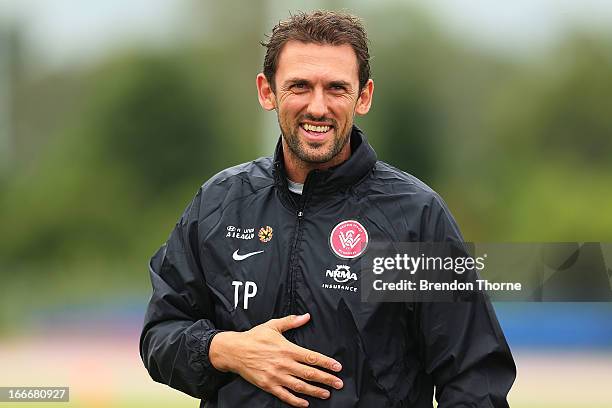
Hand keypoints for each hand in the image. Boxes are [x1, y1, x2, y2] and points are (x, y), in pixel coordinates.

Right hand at [209, 313, 342, 406]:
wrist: (234, 351)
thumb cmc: (254, 337)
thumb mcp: (273, 325)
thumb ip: (291, 321)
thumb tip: (306, 316)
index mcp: (287, 349)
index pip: (311, 357)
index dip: (326, 363)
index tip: (337, 367)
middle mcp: (284, 364)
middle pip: (309, 373)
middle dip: (326, 379)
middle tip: (339, 383)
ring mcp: (276, 376)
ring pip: (300, 386)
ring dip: (315, 391)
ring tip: (327, 393)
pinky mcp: (268, 385)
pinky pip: (284, 395)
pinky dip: (296, 401)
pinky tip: (305, 403)